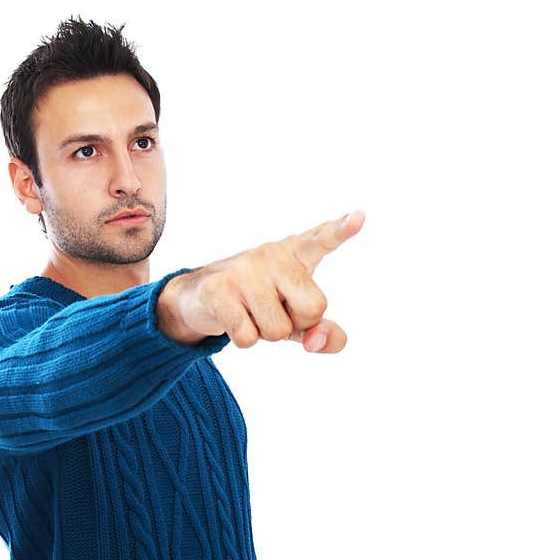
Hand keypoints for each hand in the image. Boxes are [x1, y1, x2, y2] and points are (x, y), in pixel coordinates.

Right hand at [157, 210, 364, 352]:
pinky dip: (243, 339)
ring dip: (265, 334)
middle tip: (275, 310)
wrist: (200, 296)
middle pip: (314, 308)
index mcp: (297, 253)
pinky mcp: (218, 289)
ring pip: (277, 330)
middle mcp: (272, 254)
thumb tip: (316, 341)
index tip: (359, 218)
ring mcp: (244, 269)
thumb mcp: (297, 318)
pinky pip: (248, 337)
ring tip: (250, 312)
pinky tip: (232, 316)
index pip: (323, 238)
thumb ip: (322, 333)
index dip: (341, 230)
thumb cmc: (260, 304)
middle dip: (298, 323)